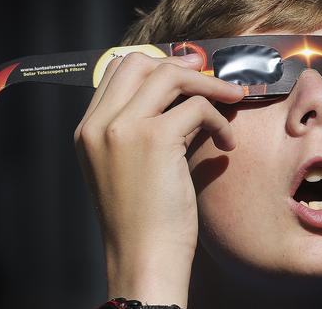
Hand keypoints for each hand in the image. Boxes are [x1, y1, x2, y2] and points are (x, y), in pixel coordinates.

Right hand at [73, 52, 243, 306]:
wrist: (143, 258)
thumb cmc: (145, 220)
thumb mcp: (132, 167)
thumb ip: (146, 129)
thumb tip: (186, 99)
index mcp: (88, 130)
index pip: (117, 72)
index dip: (157, 65)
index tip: (188, 71)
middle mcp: (98, 124)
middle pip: (139, 63)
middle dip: (181, 65)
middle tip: (212, 76)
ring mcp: (122, 129)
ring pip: (168, 75)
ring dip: (208, 85)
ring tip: (233, 99)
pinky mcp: (153, 139)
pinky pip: (197, 107)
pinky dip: (220, 120)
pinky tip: (226, 143)